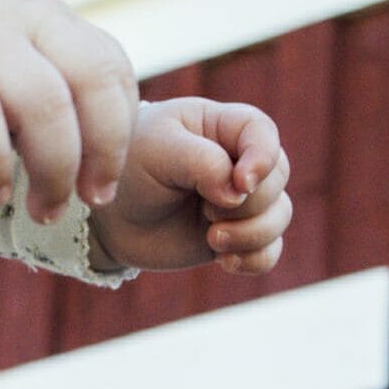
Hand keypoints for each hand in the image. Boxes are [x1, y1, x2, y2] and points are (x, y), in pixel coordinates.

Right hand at [0, 0, 135, 219]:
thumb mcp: (6, 56)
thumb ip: (54, 84)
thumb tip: (103, 159)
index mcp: (42, 12)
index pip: (109, 66)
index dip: (119, 132)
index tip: (103, 182)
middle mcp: (12, 13)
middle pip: (88, 82)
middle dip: (99, 154)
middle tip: (83, 201)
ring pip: (41, 103)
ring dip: (53, 170)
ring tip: (41, 209)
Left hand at [86, 98, 293, 274]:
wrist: (108, 219)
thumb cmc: (130, 168)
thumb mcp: (158, 152)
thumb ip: (201, 162)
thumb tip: (238, 193)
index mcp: (221, 126)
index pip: (263, 133)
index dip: (263, 158)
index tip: (241, 183)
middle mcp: (239, 161)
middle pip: (277, 177)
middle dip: (248, 203)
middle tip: (207, 211)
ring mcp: (241, 200)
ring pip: (280, 215)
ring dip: (252, 234)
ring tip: (212, 239)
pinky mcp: (237, 236)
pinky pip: (269, 250)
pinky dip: (255, 259)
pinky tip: (225, 261)